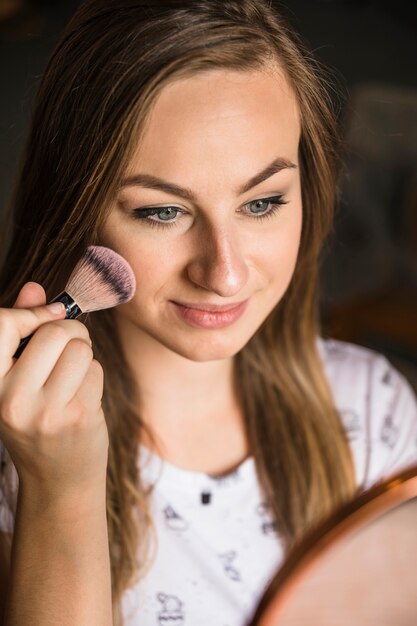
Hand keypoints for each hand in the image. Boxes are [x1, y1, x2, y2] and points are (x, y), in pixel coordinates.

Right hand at [0, 282, 108, 503]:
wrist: (58, 480)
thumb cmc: (37, 421)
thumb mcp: (17, 380)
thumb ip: (23, 332)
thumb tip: (33, 287)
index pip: (2, 325)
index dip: (31, 313)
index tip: (48, 315)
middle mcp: (11, 399)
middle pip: (54, 332)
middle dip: (70, 332)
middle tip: (70, 348)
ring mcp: (46, 411)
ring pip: (80, 348)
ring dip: (84, 354)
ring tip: (73, 376)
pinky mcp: (79, 417)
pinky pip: (95, 369)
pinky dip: (94, 376)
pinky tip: (83, 397)